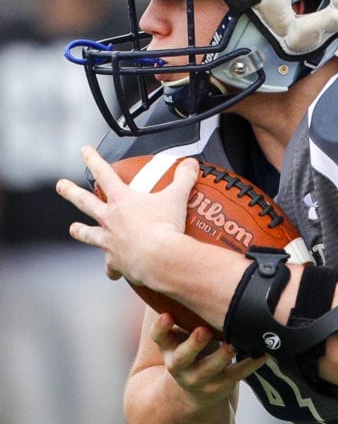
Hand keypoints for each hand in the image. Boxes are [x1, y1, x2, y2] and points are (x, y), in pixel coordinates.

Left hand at [56, 145, 198, 283]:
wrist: (161, 259)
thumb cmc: (165, 228)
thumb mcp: (177, 198)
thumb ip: (183, 179)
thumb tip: (191, 164)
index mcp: (121, 201)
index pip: (103, 173)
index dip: (93, 159)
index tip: (84, 150)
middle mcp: (110, 220)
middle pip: (84, 202)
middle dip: (71, 192)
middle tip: (60, 185)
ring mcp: (109, 242)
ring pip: (88, 234)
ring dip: (80, 231)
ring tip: (73, 229)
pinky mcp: (116, 262)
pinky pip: (110, 267)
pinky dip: (112, 270)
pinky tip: (113, 273)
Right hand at [150, 314, 265, 404]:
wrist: (194, 389)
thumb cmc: (191, 349)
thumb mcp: (181, 333)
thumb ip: (185, 310)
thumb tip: (194, 265)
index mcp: (169, 347)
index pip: (158, 338)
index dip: (161, 328)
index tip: (166, 315)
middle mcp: (179, 364)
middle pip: (182, 357)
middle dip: (192, 344)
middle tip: (203, 331)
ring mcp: (198, 378)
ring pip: (209, 369)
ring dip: (221, 357)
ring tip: (233, 345)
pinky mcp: (219, 386)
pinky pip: (235, 376)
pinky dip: (249, 365)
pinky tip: (261, 354)